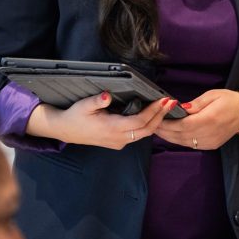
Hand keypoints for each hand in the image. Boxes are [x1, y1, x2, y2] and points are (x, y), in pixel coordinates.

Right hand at [27, 91, 176, 149]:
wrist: (67, 130)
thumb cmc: (75, 116)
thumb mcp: (83, 105)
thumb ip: (97, 101)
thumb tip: (106, 95)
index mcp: (111, 128)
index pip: (139, 122)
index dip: (153, 112)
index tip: (163, 101)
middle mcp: (118, 138)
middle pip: (147, 130)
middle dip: (160, 116)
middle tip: (171, 102)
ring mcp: (119, 142)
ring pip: (144, 134)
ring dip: (156, 121)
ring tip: (165, 107)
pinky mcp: (118, 142)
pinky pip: (138, 135)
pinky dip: (148, 125)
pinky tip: (153, 115)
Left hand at [154, 89, 238, 150]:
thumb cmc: (229, 101)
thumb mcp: (212, 95)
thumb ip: (195, 104)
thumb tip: (181, 107)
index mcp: (209, 119)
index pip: (182, 125)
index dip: (167, 123)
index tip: (157, 118)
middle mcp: (208, 133)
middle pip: (180, 135)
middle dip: (164, 131)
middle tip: (152, 125)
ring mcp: (210, 142)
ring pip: (184, 142)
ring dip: (170, 137)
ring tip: (158, 130)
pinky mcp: (211, 145)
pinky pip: (191, 145)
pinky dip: (179, 140)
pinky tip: (172, 135)